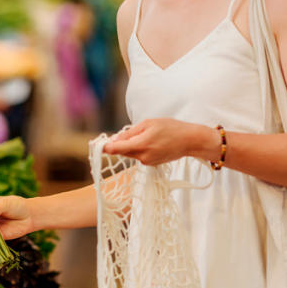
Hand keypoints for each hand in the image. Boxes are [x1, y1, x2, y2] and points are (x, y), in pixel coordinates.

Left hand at [104, 119, 220, 164]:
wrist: (190, 141)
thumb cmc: (171, 128)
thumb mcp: (148, 124)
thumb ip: (129, 133)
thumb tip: (113, 140)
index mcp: (140, 145)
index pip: (115, 149)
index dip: (104, 147)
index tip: (96, 144)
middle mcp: (142, 156)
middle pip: (121, 151)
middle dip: (119, 143)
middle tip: (124, 133)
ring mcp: (146, 162)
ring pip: (130, 153)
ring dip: (130, 145)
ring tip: (145, 135)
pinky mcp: (150, 164)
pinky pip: (138, 155)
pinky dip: (139, 149)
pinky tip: (151, 142)